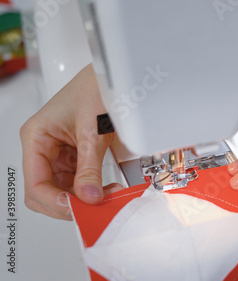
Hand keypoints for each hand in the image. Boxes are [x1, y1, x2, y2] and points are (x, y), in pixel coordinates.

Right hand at [20, 64, 122, 219]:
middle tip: (94, 208)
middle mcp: (43, 147)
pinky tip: (106, 188)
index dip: (55, 201)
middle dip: (69, 202)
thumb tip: (88, 197)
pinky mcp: (75, 153)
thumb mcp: (92, 132)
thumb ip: (89, 168)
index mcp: (36, 138)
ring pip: (63, 188)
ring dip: (83, 197)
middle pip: (46, 190)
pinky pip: (78, 179)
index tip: (78, 209)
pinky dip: (91, 187)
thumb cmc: (96, 89)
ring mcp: (59, 152)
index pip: (36, 184)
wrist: (113, 75)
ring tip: (106, 197)